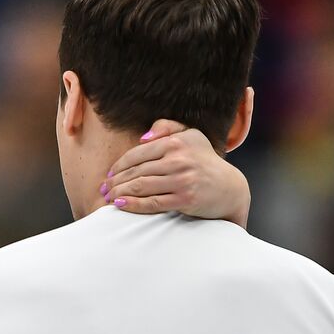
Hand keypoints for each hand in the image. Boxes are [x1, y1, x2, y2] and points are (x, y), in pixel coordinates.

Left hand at [105, 119, 250, 228]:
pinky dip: (133, 204)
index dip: (120, 165)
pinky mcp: (184, 199)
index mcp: (176, 142)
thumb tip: (142, 137)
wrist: (230, 188)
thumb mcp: (191, 136)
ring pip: (141, 186)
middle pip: (136, 171)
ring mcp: (181, 180)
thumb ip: (167, 128)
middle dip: (116, 181)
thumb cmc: (206, 161)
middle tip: (104, 188)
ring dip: (120, 193)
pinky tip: (121, 205)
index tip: (110, 173)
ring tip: (109, 198)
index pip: (138, 153)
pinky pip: (152, 202)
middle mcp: (178, 159)